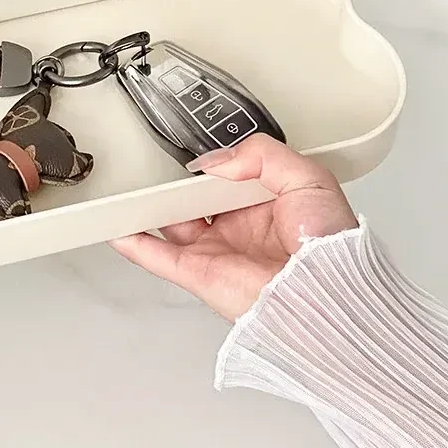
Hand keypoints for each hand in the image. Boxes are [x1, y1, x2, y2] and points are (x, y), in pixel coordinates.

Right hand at [110, 134, 355, 320]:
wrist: (326, 291)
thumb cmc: (329, 243)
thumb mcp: (307, 176)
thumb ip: (260, 156)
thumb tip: (214, 163)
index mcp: (269, 206)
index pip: (231, 180)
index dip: (216, 167)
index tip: (200, 157)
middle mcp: (242, 230)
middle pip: (197, 202)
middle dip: (180, 187)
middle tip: (162, 171)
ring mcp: (217, 252)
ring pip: (172, 226)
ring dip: (150, 210)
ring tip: (128, 193)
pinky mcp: (199, 274)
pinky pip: (158, 257)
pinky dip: (135, 243)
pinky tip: (118, 228)